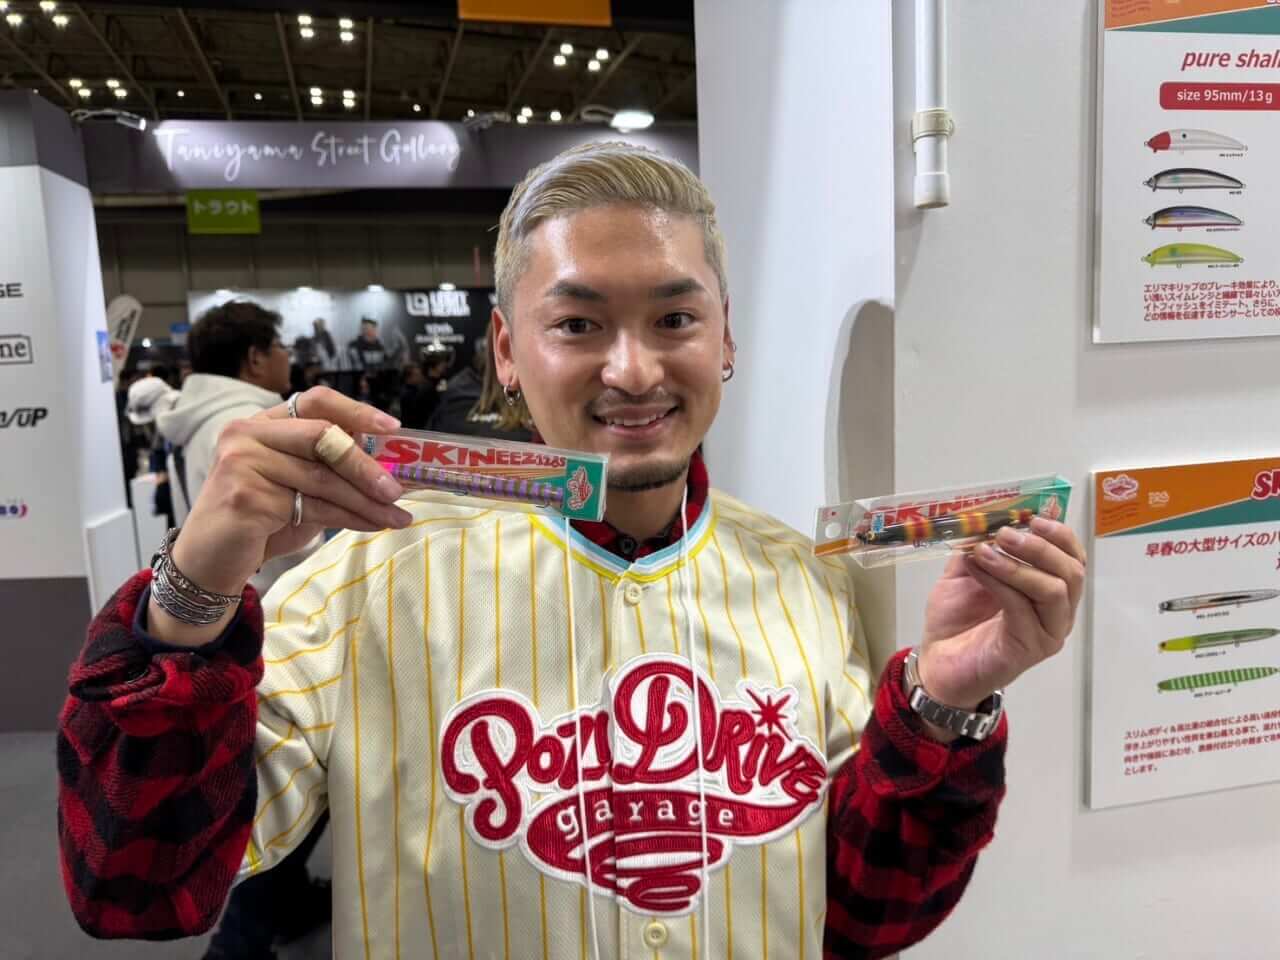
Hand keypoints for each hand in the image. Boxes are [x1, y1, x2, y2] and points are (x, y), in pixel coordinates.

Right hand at [170, 386, 412, 598]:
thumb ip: (331, 470)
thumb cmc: (262, 522)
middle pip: (323, 437)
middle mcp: (248, 434)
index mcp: (264, 424)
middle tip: (399, 489)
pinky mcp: (246, 496)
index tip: (393, 427)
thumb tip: (392, 469)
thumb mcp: (301, 488)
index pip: (315, 401)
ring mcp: (243, 462)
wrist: (211, 563)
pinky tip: (372, 525)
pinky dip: (350, 517)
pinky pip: (313, 506)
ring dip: (368, 501)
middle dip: (367, 465)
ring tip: (398, 516)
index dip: (357, 410)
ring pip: (323, 478)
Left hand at [915, 517, 1086, 730]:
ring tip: (985, 550)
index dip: (1060, 535)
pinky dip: (999, 582)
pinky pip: (1022, 607)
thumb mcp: (965, 572)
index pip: (1074, 559)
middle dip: (1040, 547)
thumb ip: (979, 546)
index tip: (1034, 518)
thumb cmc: (956, 619)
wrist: (937, 662)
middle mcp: (1058, 612)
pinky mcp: (1031, 647)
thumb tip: (985, 519)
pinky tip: (976, 567)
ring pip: (1053, 590)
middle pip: (1071, 572)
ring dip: (1018, 565)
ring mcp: (1048, 632)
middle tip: (1005, 533)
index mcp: (1051, 590)